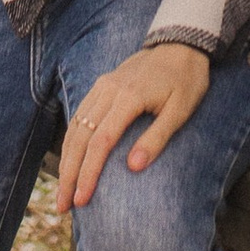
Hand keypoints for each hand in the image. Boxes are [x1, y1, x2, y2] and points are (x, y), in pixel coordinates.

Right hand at [57, 44, 211, 210]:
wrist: (180, 44)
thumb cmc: (186, 80)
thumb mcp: (181, 110)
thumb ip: (157, 138)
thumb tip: (133, 167)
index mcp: (129, 98)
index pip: (101, 142)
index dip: (89, 173)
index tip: (82, 199)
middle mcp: (108, 91)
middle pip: (80, 138)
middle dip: (69, 174)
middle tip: (63, 206)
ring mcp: (102, 87)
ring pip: (74, 127)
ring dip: (66, 161)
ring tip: (63, 190)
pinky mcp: (101, 86)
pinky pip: (78, 115)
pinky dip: (71, 141)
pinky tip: (69, 161)